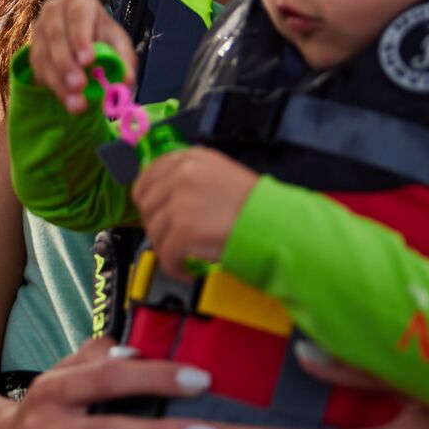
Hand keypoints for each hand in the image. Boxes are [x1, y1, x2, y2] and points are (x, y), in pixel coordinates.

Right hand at [30, 0, 136, 113]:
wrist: (78, 40)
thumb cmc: (101, 37)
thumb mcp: (117, 43)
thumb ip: (123, 59)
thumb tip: (127, 80)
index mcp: (79, 3)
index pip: (78, 16)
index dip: (81, 38)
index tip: (88, 61)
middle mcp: (54, 12)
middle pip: (56, 36)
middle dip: (67, 63)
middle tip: (80, 86)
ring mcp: (39, 30)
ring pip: (45, 55)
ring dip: (60, 81)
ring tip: (76, 103)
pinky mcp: (32, 50)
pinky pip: (39, 70)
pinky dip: (54, 87)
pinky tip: (68, 100)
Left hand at [133, 148, 257, 276]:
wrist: (281, 226)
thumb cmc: (260, 207)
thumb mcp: (222, 176)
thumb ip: (191, 179)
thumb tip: (164, 196)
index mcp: (192, 158)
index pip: (149, 174)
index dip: (147, 197)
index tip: (153, 211)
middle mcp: (182, 174)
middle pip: (147, 204)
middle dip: (157, 225)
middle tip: (172, 238)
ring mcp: (180, 201)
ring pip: (154, 231)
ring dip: (167, 248)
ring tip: (185, 255)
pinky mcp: (183, 229)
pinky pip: (165, 254)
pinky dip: (174, 266)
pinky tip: (188, 269)